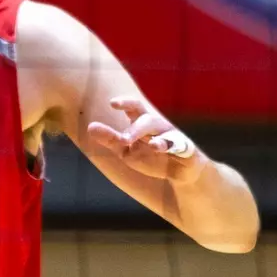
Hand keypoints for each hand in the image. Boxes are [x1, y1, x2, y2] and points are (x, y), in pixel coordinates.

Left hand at [87, 96, 204, 181]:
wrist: (179, 173)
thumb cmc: (150, 156)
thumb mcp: (126, 150)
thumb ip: (110, 138)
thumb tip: (90, 126)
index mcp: (143, 122)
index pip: (134, 107)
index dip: (125, 103)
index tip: (113, 103)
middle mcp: (158, 126)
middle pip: (147, 118)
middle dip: (135, 128)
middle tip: (123, 140)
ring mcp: (172, 136)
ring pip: (162, 130)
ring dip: (149, 136)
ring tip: (136, 142)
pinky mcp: (185, 149)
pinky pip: (178, 145)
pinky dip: (167, 145)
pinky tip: (157, 147)